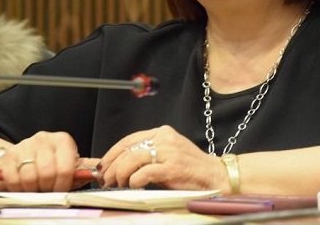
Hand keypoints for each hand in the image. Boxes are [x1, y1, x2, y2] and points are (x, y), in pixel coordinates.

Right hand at [0, 131, 94, 191]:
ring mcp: (24, 145)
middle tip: (46, 191)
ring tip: (35, 188)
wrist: (19, 160)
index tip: (60, 191)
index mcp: (62, 140)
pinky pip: (14, 179)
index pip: (67, 167)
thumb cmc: (48, 165)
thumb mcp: (67, 164)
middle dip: (47, 188)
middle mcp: (44, 138)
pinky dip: (18, 188)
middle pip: (48, 173)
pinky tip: (21, 186)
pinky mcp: (8, 156)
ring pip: (30, 177)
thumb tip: (102, 173)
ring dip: (32, 189)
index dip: (64, 184)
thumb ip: (83, 168)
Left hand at [99, 125, 226, 190]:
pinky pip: (144, 173)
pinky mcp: (173, 167)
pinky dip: (134, 181)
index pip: (128, 139)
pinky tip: (134, 186)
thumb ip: (147, 154)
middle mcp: (164, 138)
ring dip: (119, 174)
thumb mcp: (168, 154)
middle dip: (111, 166)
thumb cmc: (191, 168)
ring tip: (117, 184)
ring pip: (132, 159)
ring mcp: (169, 152)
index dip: (112, 153)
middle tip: (105, 179)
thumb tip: (119, 165)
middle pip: (127, 149)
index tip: (103, 166)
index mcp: (162, 132)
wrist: (216, 175)